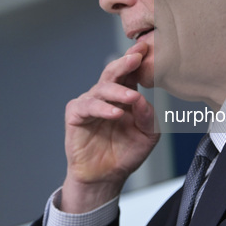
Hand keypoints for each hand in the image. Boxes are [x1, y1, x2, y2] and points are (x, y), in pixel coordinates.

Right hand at [60, 42, 159, 212]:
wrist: (106, 177)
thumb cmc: (126, 152)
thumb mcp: (147, 136)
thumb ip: (149, 117)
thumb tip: (143, 99)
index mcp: (124, 94)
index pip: (131, 72)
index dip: (137, 59)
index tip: (146, 48)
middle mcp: (106, 94)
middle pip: (114, 72)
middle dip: (125, 62)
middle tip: (137, 56)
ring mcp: (90, 103)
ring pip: (102, 88)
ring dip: (118, 91)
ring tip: (132, 97)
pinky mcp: (76, 115)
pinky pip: (88, 107)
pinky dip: (102, 109)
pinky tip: (115, 113)